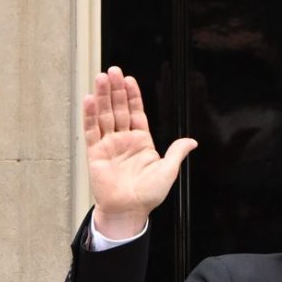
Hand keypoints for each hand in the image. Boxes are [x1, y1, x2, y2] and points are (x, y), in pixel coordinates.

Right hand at [83, 66, 196, 237]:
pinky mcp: (96, 153)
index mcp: (142, 142)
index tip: (129, 80)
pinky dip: (90, 115)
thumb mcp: (168, 171)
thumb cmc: (148, 195)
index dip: (133, 96)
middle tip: (113, 71)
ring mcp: (109, 145)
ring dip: (103, 96)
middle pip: (119, 109)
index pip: (136, 113)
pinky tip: (90, 99)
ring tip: (101, 78)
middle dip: (116, 90)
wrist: (129, 210)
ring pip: (104, 115)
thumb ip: (176, 153)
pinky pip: (92, 130)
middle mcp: (124, 140)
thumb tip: (191, 141)